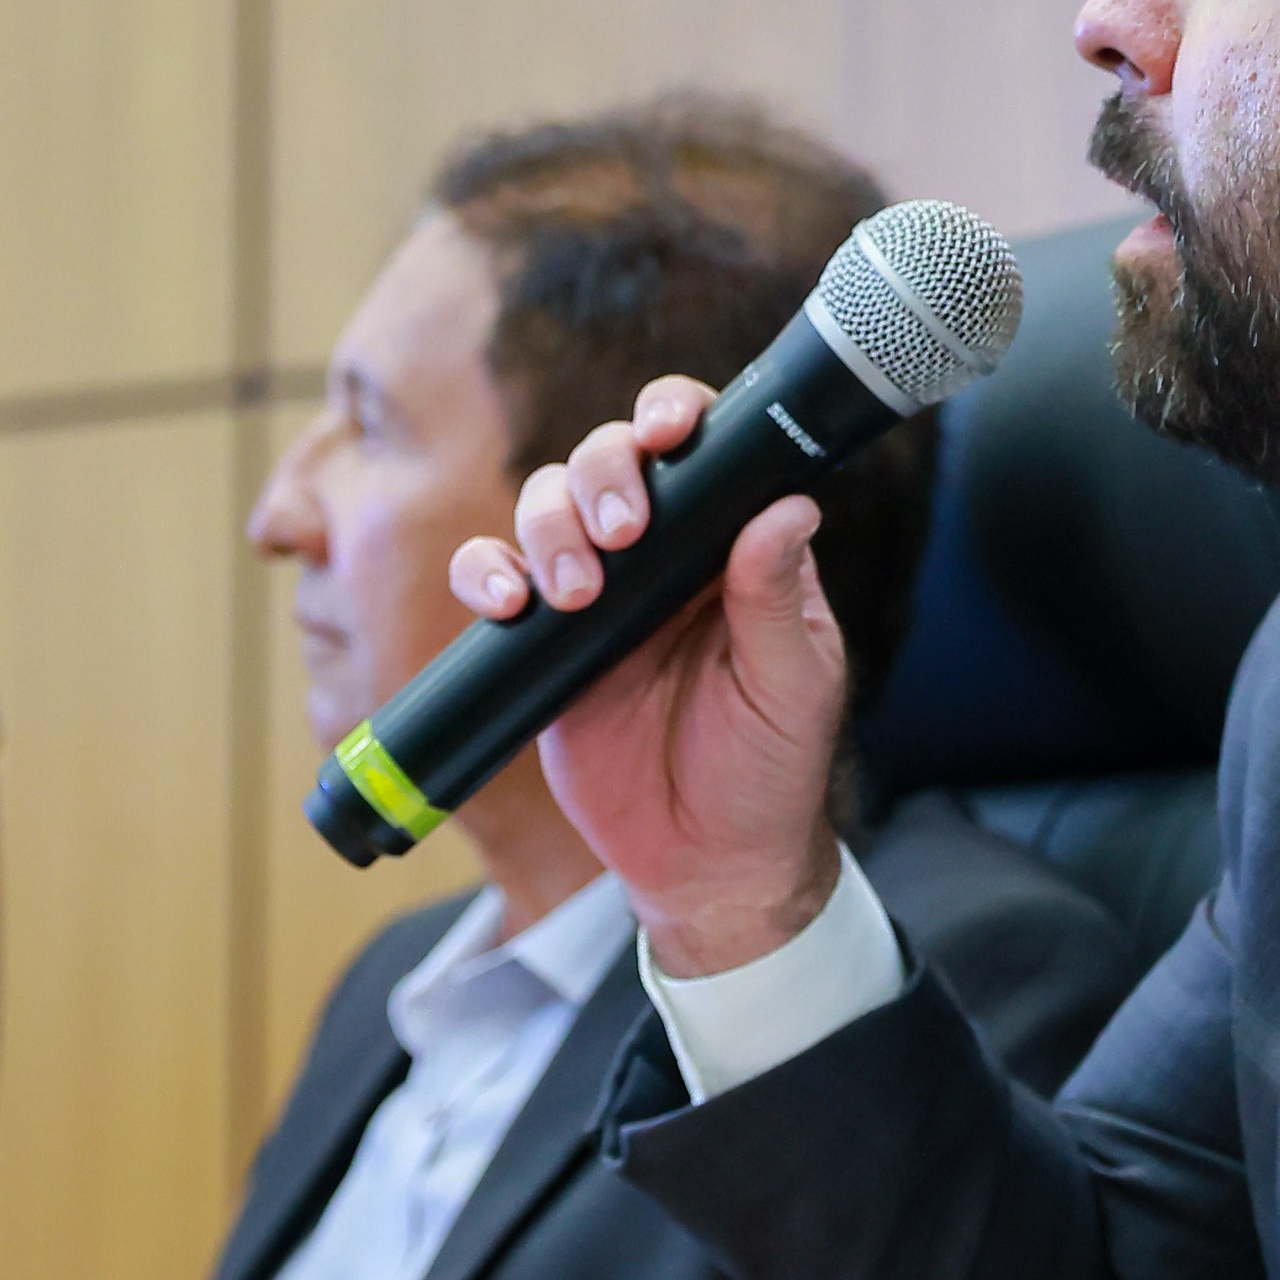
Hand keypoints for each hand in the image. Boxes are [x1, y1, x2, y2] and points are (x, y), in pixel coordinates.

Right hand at [453, 376, 851, 974]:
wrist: (706, 863)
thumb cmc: (770, 770)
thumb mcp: (793, 685)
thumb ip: (778, 600)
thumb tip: (790, 509)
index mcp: (728, 548)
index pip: (700, 451)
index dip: (674, 416)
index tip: (668, 428)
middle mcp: (660, 556)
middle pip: (608, 460)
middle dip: (602, 472)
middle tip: (620, 532)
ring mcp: (595, 594)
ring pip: (545, 505)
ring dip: (549, 526)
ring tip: (574, 593)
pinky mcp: (540, 643)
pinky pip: (494, 580)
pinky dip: (487, 574)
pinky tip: (509, 605)